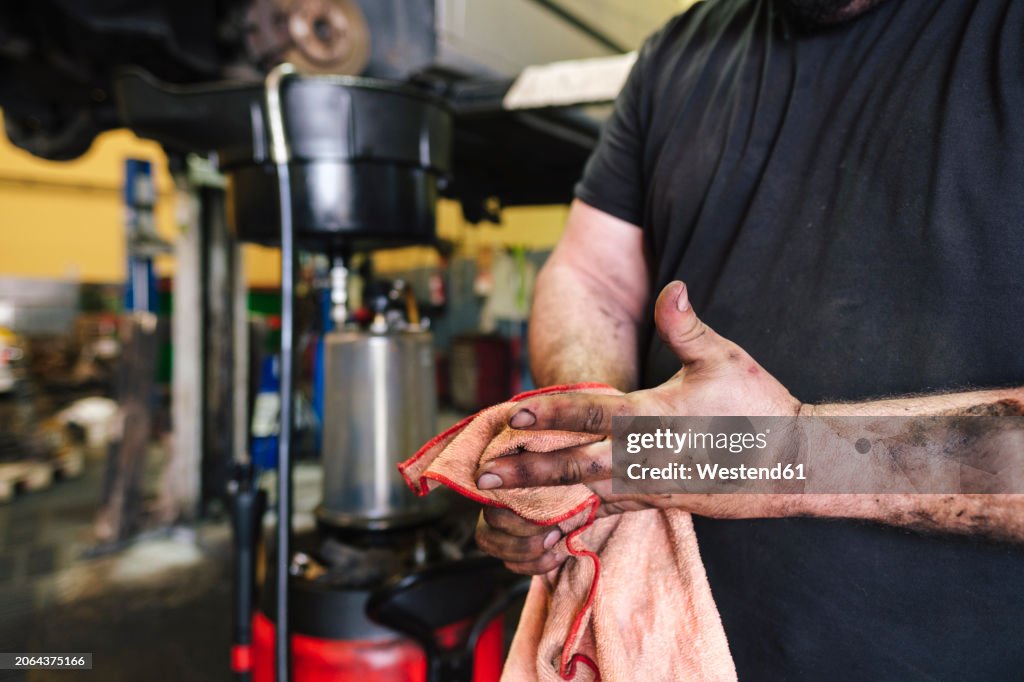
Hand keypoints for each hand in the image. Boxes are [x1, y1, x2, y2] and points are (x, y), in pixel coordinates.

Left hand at [474, 280, 803, 572]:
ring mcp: (653, 487)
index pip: (590, 413)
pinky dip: (580, 512)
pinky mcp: (663, 503)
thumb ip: (687, 325)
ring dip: (544, 494)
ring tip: (503, 501)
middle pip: (575, 465)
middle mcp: (647, 457)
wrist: (797, 466)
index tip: (513, 414)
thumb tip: (671, 286)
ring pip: (588, 493)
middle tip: (484, 475)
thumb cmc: (761, 408)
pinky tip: (556, 517)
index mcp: (654, 418)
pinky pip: (612, 509)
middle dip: (527, 470)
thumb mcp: (724, 359)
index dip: (550, 412)